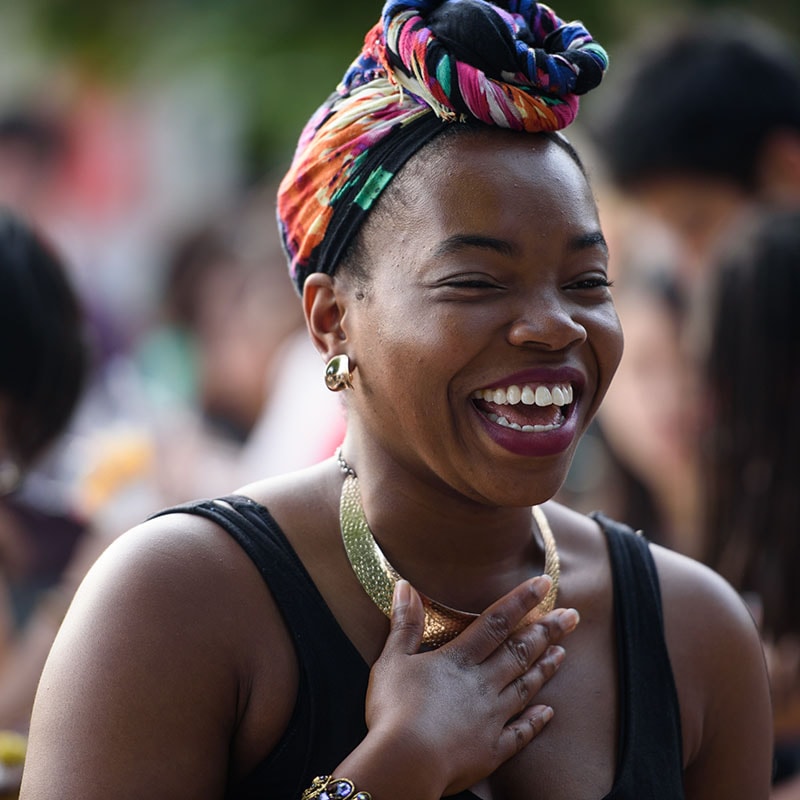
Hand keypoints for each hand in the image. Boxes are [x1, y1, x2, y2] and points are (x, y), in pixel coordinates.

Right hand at [365, 575, 578, 795]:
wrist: (405, 764)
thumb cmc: (394, 710)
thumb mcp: (392, 660)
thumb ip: (405, 624)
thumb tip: (406, 586)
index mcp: (459, 660)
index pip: (496, 622)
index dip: (521, 600)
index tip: (544, 583)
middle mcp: (482, 684)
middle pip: (520, 651)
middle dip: (547, 631)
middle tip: (572, 616)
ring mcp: (491, 718)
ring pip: (525, 687)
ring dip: (545, 668)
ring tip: (563, 652)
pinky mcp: (492, 750)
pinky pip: (520, 733)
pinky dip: (536, 721)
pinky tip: (549, 712)